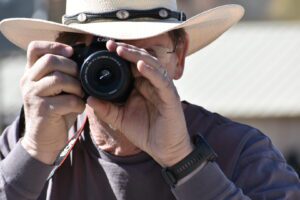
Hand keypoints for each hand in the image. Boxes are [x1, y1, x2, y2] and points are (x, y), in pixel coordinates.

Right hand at [20, 41, 84, 163]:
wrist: (44, 138)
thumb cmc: (56, 110)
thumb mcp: (58, 89)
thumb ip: (64, 73)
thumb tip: (84, 59)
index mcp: (32, 73)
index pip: (35, 48)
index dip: (54, 45)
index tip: (71, 52)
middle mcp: (28, 81)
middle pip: (50, 60)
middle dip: (72, 67)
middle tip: (80, 79)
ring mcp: (33, 95)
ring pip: (59, 79)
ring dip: (77, 86)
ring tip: (80, 95)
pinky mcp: (42, 110)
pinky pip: (68, 100)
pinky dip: (79, 104)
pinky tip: (78, 108)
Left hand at [87, 40, 192, 166]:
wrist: (164, 149)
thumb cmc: (145, 132)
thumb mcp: (121, 119)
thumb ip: (106, 109)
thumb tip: (87, 98)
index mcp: (141, 86)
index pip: (131, 65)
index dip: (120, 55)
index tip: (104, 48)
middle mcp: (152, 83)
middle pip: (141, 60)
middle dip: (126, 50)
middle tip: (110, 44)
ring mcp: (162, 88)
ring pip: (151, 65)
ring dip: (136, 56)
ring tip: (121, 50)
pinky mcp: (170, 96)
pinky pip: (162, 81)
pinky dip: (152, 71)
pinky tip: (141, 65)